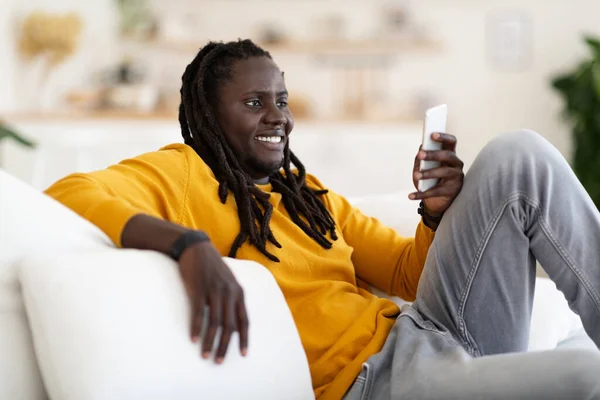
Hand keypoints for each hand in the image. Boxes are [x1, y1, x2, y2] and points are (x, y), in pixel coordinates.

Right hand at [178, 240, 248, 363]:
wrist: (196, 248)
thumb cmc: (212, 266)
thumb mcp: (228, 281)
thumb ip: (233, 299)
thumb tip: (234, 322)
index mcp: (238, 292)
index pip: (244, 320)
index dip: (244, 338)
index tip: (243, 354)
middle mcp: (229, 293)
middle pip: (230, 325)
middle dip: (225, 346)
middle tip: (220, 361)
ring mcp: (214, 290)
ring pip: (215, 322)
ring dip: (210, 341)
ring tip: (206, 355)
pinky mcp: (198, 289)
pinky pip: (198, 312)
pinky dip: (196, 327)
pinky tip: (193, 339)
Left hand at [409, 132, 463, 215]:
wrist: (437, 200)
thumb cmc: (431, 180)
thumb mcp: (424, 167)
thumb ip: (422, 159)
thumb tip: (421, 148)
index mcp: (450, 155)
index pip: (451, 142)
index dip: (443, 137)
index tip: (432, 135)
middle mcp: (456, 164)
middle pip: (448, 155)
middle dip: (433, 154)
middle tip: (420, 155)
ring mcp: (456, 177)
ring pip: (444, 172)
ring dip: (428, 173)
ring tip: (416, 175)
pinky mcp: (451, 191)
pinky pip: (435, 191)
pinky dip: (421, 194)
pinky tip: (411, 196)